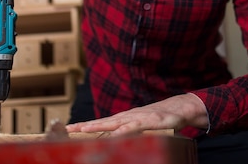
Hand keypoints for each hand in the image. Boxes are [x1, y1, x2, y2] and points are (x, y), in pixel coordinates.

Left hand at [66, 93, 208, 135]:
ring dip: (99, 126)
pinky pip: (134, 126)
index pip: (100, 122)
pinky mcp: (150, 121)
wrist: (179, 108)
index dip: (84, 126)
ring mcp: (137, 117)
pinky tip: (115, 134)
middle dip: (84, 126)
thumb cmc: (158, 118)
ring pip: (114, 123)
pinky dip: (124, 130)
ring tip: (83, 130)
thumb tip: (114, 140)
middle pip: (102, 121)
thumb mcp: (139, 124)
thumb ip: (127, 130)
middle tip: (68, 129)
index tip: (68, 129)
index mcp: (123, 118)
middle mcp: (127, 116)